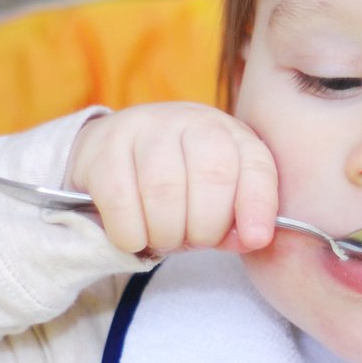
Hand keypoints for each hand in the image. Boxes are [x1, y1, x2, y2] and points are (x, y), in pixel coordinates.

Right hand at [66, 103, 278, 256]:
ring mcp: (144, 126)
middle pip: (212, 176)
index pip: (256, 165)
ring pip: (164, 189)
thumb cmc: (177, 187)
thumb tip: (251, 238)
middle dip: (205, 227)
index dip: (258, 205)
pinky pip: (120, 200)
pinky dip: (130, 233)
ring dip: (166, 233)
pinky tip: (133, 236)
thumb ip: (236, 222)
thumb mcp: (215, 200)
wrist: (114, 155)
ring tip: (163, 239)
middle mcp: (191, 120)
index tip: (255, 238)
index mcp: (229, 134)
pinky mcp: (103, 144)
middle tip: (192, 243)